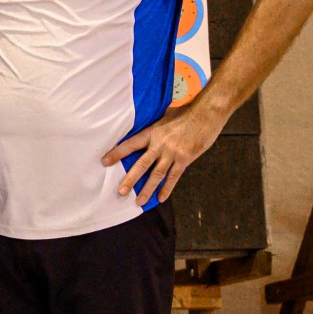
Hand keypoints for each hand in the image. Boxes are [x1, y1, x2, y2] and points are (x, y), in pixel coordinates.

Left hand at [103, 99, 224, 204]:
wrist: (208, 113)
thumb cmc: (187, 112)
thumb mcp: (166, 115)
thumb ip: (155, 124)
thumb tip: (145, 122)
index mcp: (152, 132)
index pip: (130, 144)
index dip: (117, 153)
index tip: (105, 162)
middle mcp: (160, 144)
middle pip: (141, 164)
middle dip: (130, 179)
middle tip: (120, 192)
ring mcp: (173, 152)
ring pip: (157, 174)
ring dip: (147, 189)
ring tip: (138, 201)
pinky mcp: (185, 158)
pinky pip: (174, 176)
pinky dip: (167, 188)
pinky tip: (160, 198)